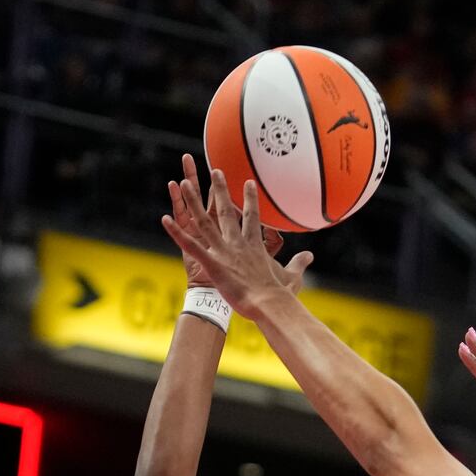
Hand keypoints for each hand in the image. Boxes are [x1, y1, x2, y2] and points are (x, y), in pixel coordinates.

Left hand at [161, 164, 309, 315]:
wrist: (269, 304)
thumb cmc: (280, 294)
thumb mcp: (293, 277)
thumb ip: (299, 264)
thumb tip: (310, 256)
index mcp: (254, 246)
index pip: (252, 217)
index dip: (250, 199)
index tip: (248, 182)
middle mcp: (237, 243)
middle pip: (226, 211)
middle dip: (219, 189)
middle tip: (215, 171)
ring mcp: (223, 252)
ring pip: (204, 222)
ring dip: (193, 202)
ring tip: (185, 182)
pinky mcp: (212, 263)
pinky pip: (191, 245)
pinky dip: (177, 233)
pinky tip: (164, 220)